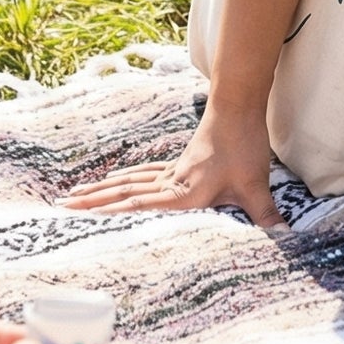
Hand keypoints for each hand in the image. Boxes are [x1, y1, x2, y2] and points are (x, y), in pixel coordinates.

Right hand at [61, 105, 282, 227]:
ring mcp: (171, 170)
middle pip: (124, 193)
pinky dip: (124, 179)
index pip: (139, 207)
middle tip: (60, 209)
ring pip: (129, 182)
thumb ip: (265, 214)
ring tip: (73, 196)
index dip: (111, 217)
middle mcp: (170, 181)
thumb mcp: (255, 184)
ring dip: (102, 190)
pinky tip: (116, 180)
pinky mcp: (178, 163)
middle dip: (93, 203)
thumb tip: (284, 238)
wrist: (239, 104)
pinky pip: (143, 174)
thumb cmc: (243, 145)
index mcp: (182, 192)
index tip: (80, 223)